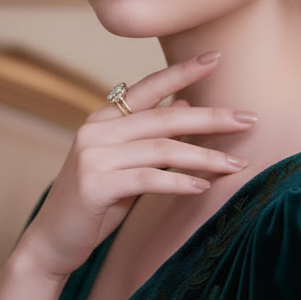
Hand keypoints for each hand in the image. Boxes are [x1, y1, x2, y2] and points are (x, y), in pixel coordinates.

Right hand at [15, 52, 255, 279]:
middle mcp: (96, 130)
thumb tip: (186, 104)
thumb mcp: (124, 163)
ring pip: (161, 149)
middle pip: (164, 118)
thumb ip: (150, 136)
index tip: (216, 57)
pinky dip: (179, 182)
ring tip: (237, 164)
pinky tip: (203, 187)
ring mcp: (93, 156)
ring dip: (204, 157)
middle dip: (211, 118)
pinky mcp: (94, 185)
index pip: (147, 88)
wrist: (51, 242)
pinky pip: (147, 179)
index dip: (181, 72)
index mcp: (102, 120)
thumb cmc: (94, 204)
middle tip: (249, 119)